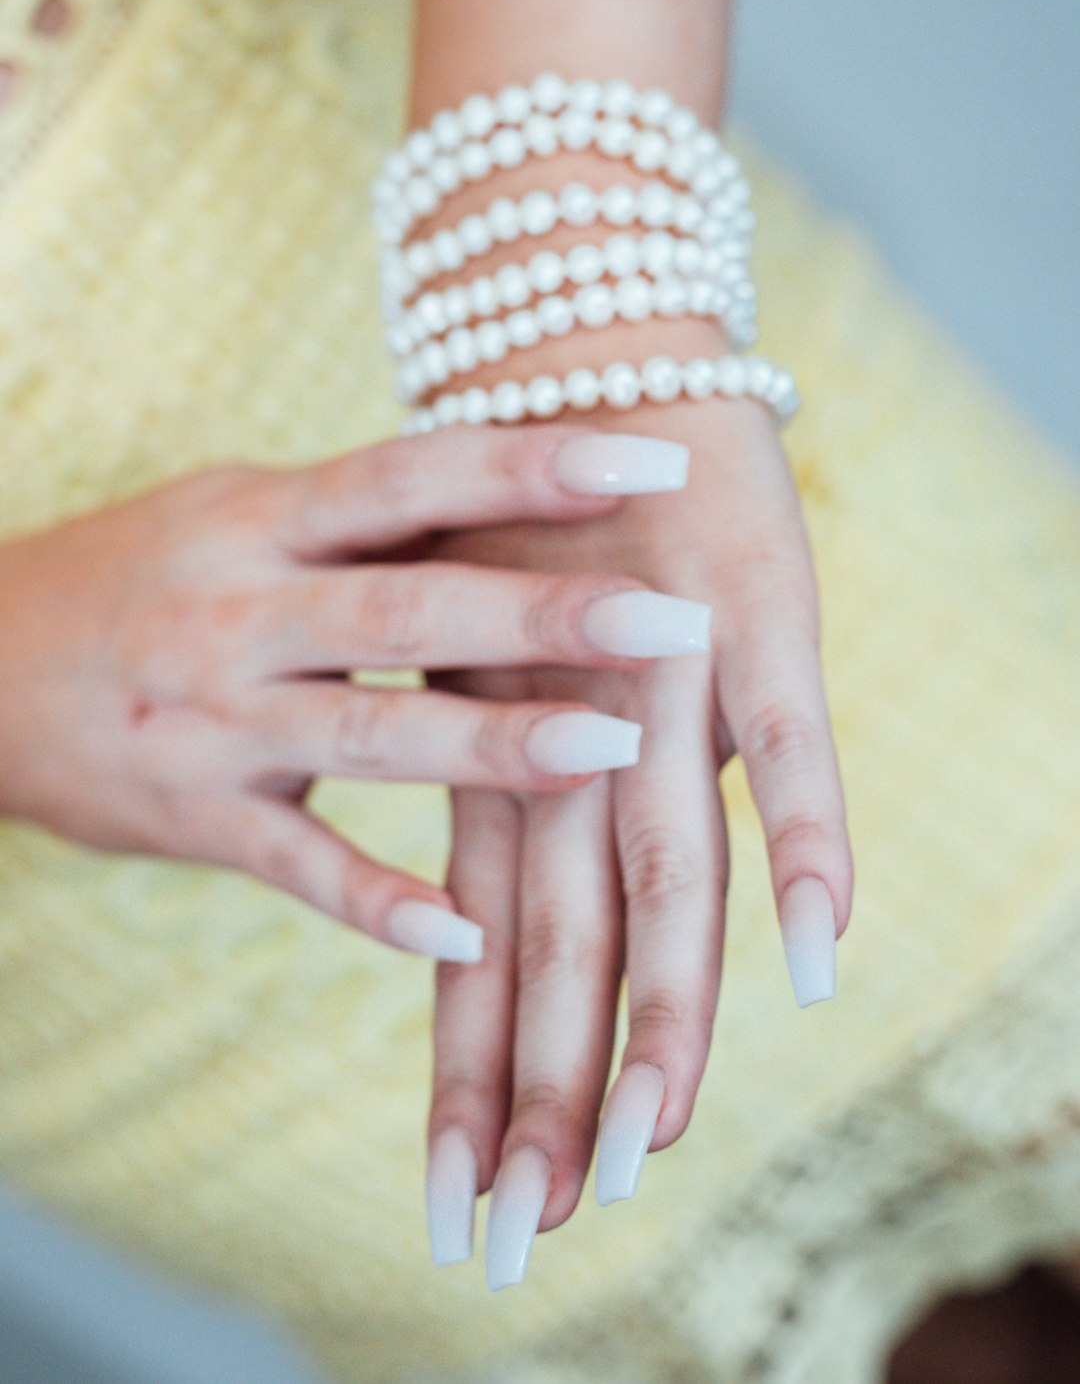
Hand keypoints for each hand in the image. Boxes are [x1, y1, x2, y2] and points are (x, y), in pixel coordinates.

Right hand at [0, 424, 696, 960]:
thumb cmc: (144, 572)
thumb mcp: (237, 513)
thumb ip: (363, 514)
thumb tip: (521, 480)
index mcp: (261, 516)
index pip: (412, 475)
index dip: (529, 466)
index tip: (650, 463)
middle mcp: (240, 608)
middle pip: (408, 605)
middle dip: (543, 611)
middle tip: (673, 620)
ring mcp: (213, 718)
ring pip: (369, 733)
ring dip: (491, 746)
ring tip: (614, 750)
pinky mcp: (192, 816)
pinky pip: (296, 863)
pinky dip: (377, 899)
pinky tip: (467, 931)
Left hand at [424, 394, 853, 1282]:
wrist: (576, 356)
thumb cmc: (529, 524)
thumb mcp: (482, 666)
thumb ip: (499, 786)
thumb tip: (508, 919)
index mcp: (491, 762)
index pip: (479, 956)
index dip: (474, 1085)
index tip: (463, 1208)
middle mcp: (564, 740)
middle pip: (558, 948)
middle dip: (545, 1096)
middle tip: (531, 1237)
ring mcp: (660, 685)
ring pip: (660, 878)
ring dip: (661, 1017)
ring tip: (653, 1146)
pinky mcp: (749, 620)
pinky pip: (791, 751)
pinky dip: (813, 851)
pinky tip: (825, 958)